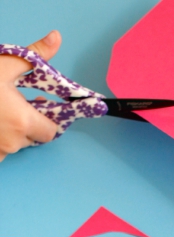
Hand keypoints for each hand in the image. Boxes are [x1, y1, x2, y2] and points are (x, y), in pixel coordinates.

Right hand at [0, 31, 60, 160]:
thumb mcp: (4, 64)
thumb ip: (34, 55)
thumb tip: (56, 37)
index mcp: (23, 122)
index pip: (51, 131)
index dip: (48, 119)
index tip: (38, 104)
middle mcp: (14, 142)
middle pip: (34, 138)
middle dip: (30, 123)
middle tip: (16, 104)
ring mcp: (0, 151)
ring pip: (16, 144)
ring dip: (13, 131)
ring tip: (0, 110)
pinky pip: (1, 151)